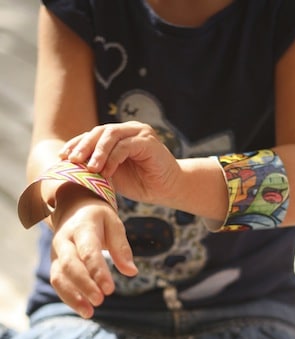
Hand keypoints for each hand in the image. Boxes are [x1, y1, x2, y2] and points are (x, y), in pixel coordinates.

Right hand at [50, 186, 136, 317]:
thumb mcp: (114, 224)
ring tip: (89, 313)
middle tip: (100, 300)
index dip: (98, 271)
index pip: (88, 251)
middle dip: (84, 285)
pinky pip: (58, 282)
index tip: (110, 289)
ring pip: (59, 276)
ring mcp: (57, 253)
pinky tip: (84, 310)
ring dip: (73, 296)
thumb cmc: (98, 218)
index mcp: (82, 227)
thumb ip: (122, 247)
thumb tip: (132, 272)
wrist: (73, 208)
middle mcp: (64, 240)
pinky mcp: (55, 264)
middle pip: (70, 265)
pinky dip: (69, 298)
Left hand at [59, 122, 181, 207]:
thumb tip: (72, 169)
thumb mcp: (113, 175)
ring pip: (110, 135)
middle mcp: (128, 130)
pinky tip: (106, 172)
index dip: (76, 144)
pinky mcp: (148, 141)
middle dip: (83, 146)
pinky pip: (125, 146)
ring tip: (90, 168)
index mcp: (118, 136)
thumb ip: (97, 168)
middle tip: (72, 161)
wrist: (168, 190)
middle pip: (99, 131)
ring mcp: (139, 133)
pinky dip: (113, 158)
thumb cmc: (141, 183)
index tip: (62, 157)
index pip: (92, 135)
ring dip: (97, 152)